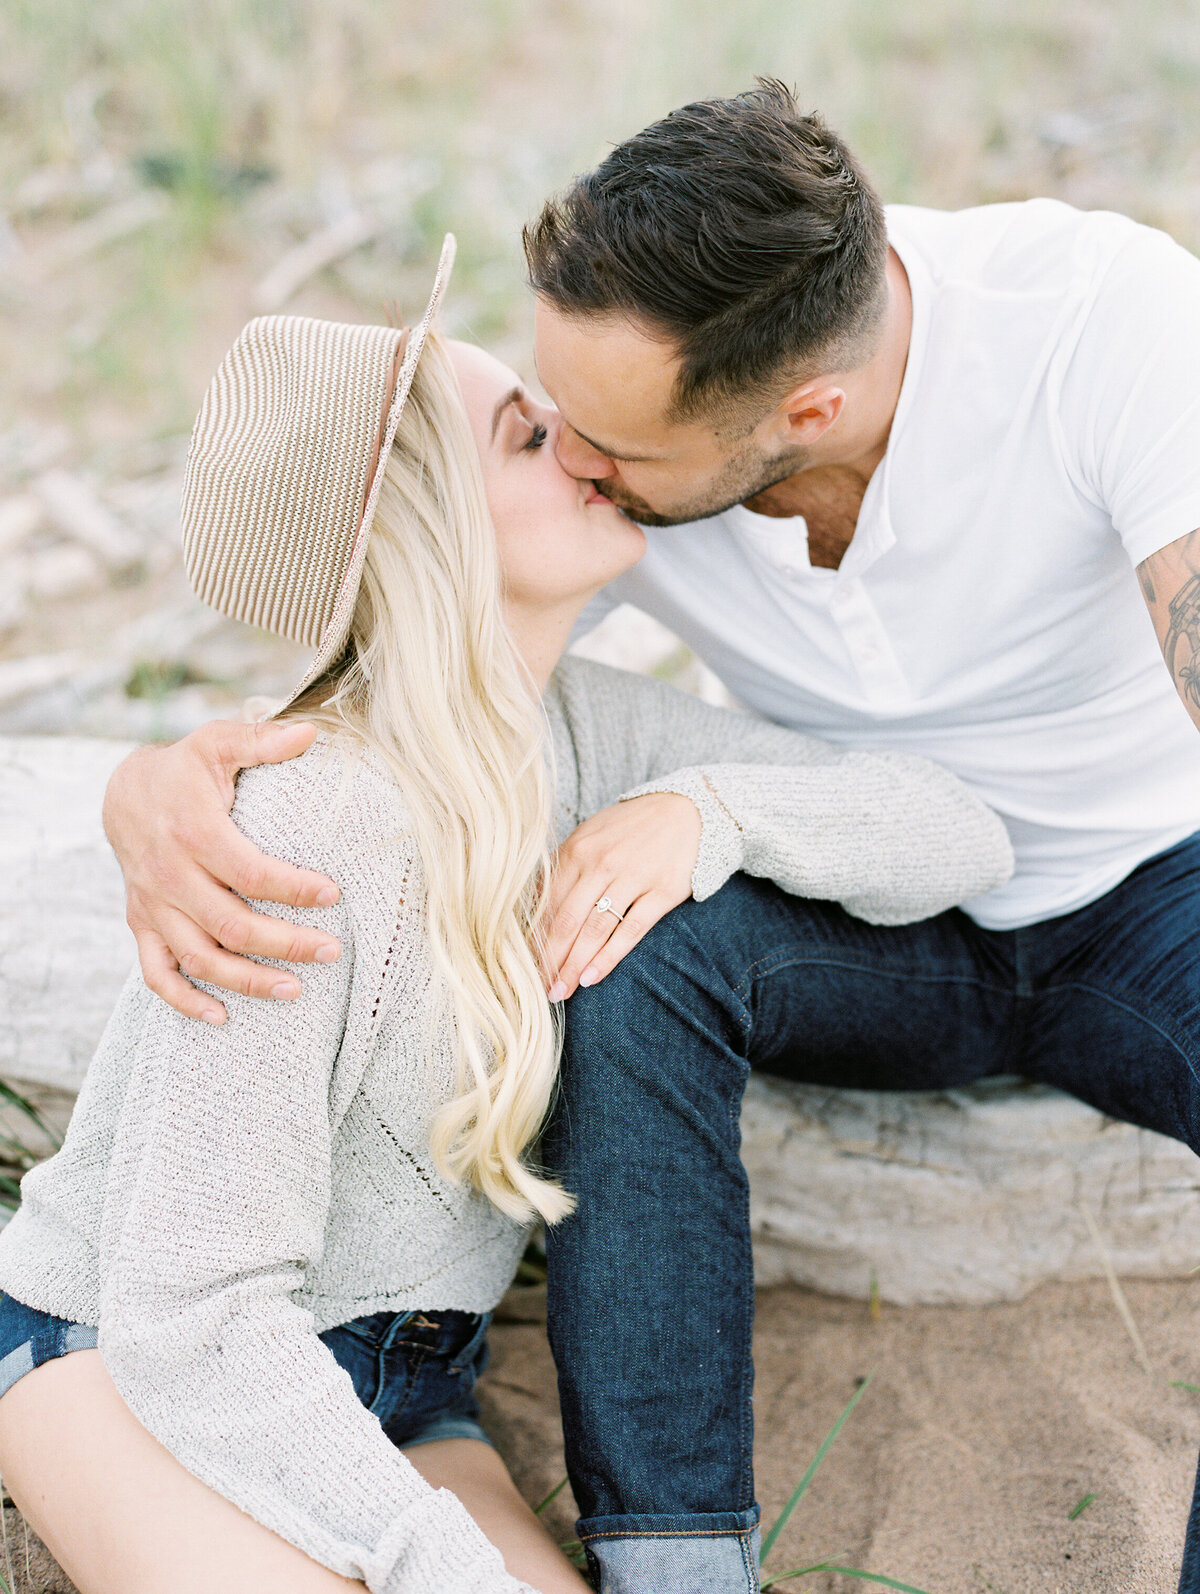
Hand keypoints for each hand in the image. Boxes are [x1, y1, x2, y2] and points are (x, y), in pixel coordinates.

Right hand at [103, 720, 342, 1024]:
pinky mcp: (141, 923)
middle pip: (231, 924)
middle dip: (285, 944)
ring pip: (198, 958)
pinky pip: (157, 973)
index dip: (294, 888)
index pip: (251, 872)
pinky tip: (221, 1017)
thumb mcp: (217, 743)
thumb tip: (311, 733)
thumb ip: (262, 740)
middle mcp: (169, 876)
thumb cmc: (183, 769)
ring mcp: (153, 905)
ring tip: (293, 991)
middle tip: (331, 952)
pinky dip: (184, 1001)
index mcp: (193, 833)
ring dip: (245, 981)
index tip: (332, 895)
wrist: (122, 792)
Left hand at [543, 792, 701, 1000]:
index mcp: (578, 850)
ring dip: (573, 965)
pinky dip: (608, 957)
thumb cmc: (631, 828)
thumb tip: (531, 903)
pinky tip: (591, 978)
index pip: (547, 903)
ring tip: (559, 991)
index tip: (522, 965)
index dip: (533, 938)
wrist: (687, 811)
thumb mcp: (591, 835)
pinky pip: (630, 931)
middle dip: (549, 959)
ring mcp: (633, 878)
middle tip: (538, 988)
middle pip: (566, 920)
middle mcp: (602, 863)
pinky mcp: (662, 892)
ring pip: (594, 930)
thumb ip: (562, 867)